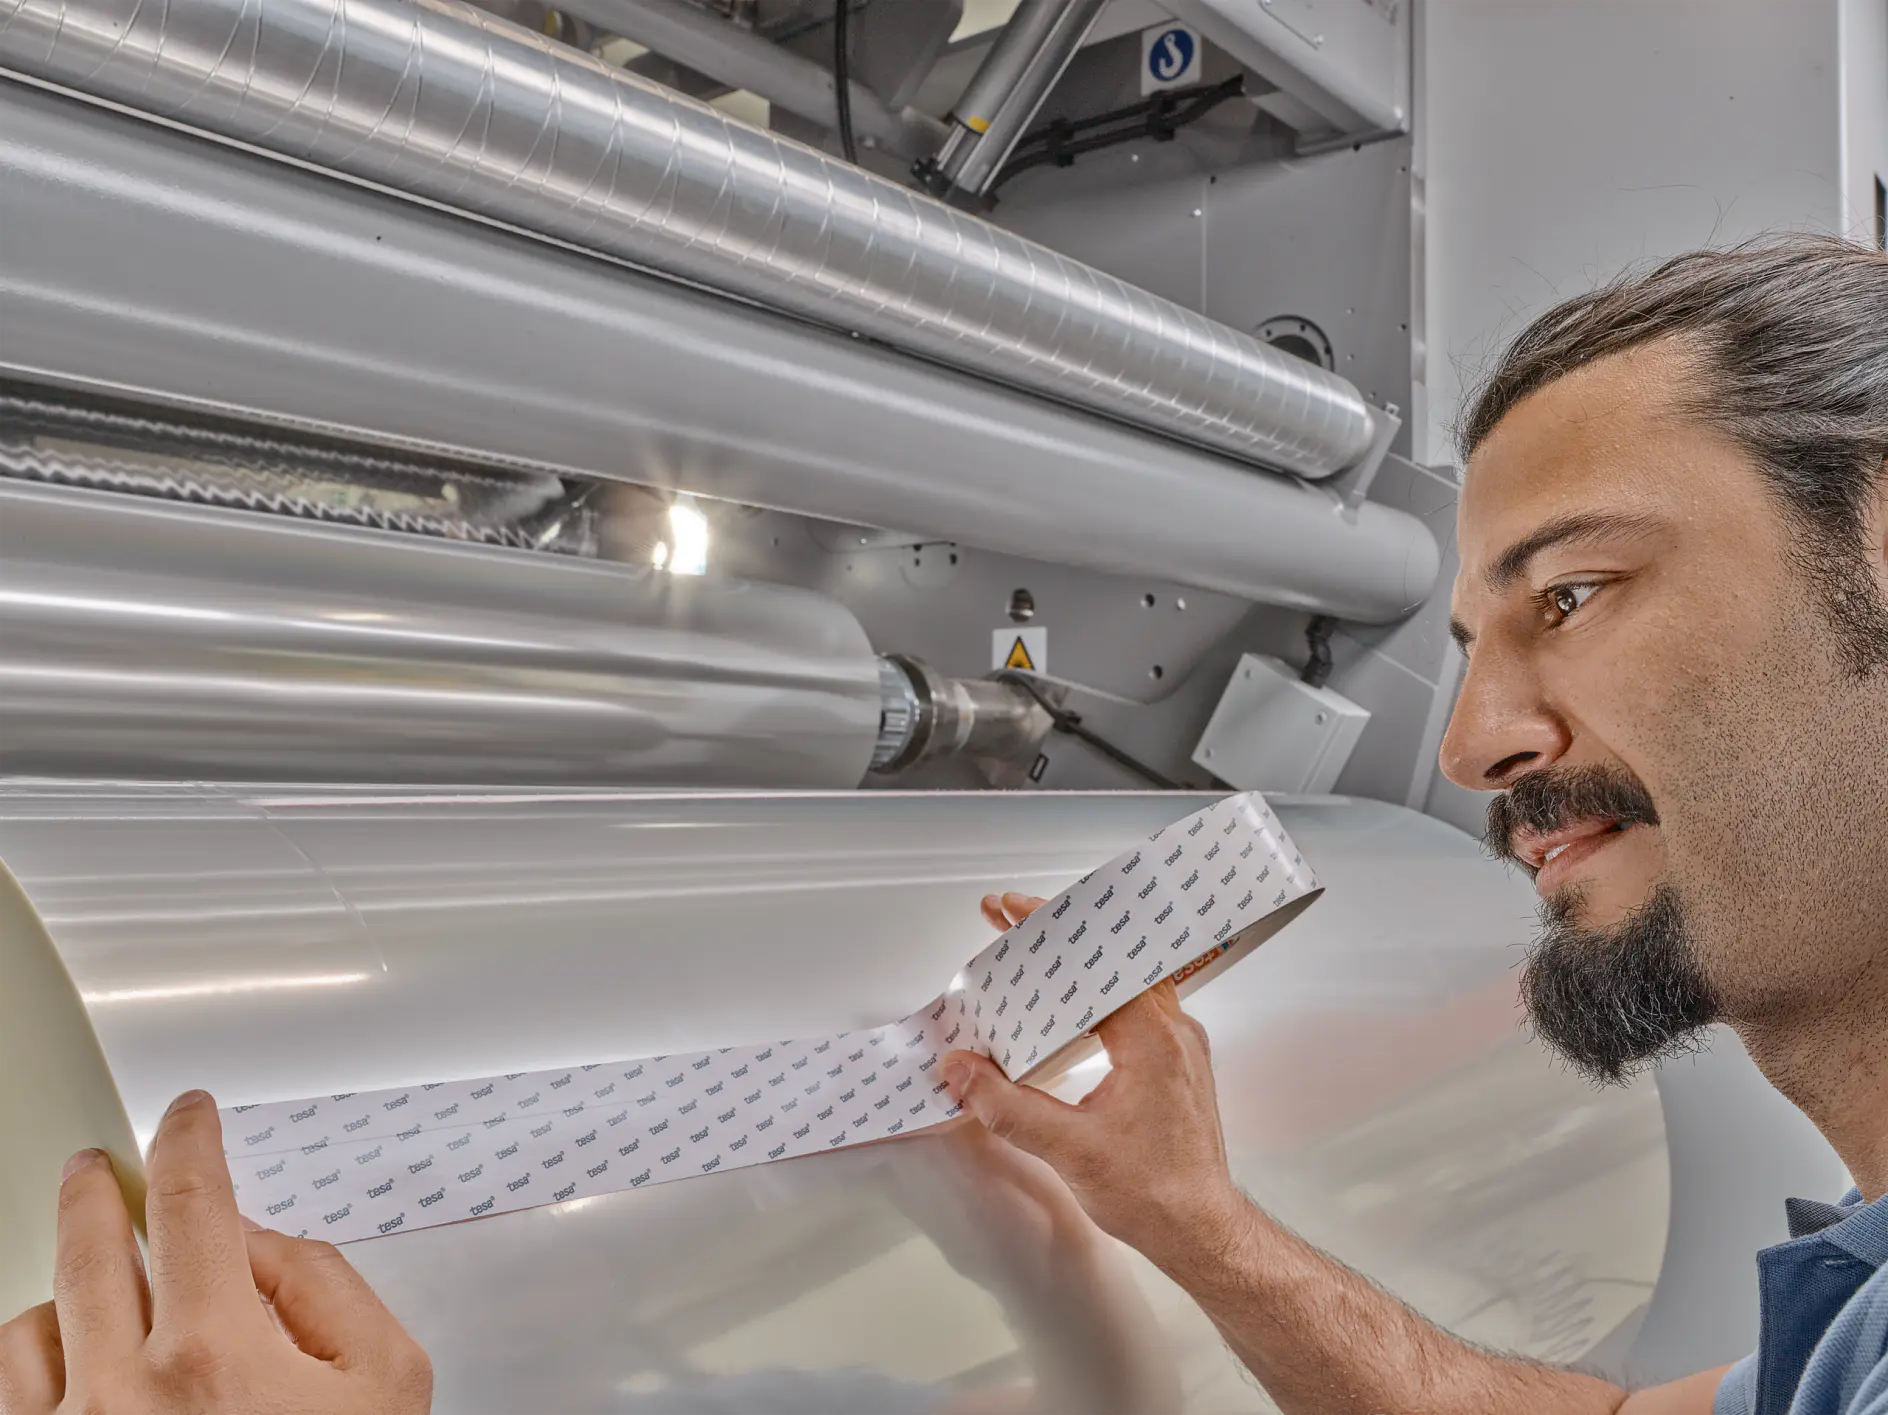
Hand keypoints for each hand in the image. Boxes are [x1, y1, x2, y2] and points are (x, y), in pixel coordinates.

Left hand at [0, 1090, 430, 1414]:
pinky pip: (3, 1388)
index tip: (185, 1117)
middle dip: (96, 1189)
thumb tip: (259, 1247)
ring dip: (68, 1290)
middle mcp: (123, 1392)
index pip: (190, 1201)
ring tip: (101, 1295)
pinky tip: (65, 1358)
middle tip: (102, 1169)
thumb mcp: (387, 1379)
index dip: (188, 1140)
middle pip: (88, 1243)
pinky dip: (30, 1358)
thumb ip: (328, 1286)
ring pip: (33, 1318)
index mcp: (217, 1353)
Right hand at [944, 893, 1251, 1269]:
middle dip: (1059, 938)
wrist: (1200, 1231)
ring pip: (1127, 982)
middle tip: (1013, 923)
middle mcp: (1174, 1033)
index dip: (1050, 931)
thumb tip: (962, 1071)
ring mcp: (1179, 1047)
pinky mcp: (1174, 1065)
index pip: (1097, 963)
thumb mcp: (1068, 1150)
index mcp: (1154, 1039)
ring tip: (1035, 956)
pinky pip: (1136, 1008)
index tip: (1013, 912)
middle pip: (1113, 960)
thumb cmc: (1158, 1195)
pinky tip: (1069, 1007)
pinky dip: (1098, 996)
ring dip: (1081, 967)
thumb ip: (1006, 1105)